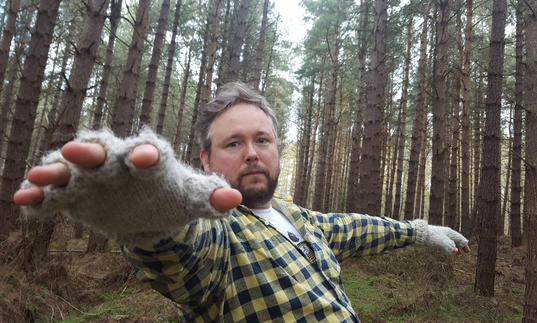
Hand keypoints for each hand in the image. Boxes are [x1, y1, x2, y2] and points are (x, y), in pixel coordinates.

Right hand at [14, 142, 240, 211]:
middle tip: (77, 150)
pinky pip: (53, 196)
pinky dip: (39, 199)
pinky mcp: (73, 197)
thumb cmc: (171, 196)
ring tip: (40, 179)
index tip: (147, 158)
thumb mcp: (192, 199)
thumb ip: (211, 197)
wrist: (147, 210)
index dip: (147, 153)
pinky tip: (24, 204)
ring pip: (70, 169)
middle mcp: (116, 161)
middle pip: (101, 150)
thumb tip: (237, 200)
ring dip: (54, 172)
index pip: (148, 151)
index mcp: (149, 158)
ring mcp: (92, 177)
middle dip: (89, 150)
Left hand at [413, 220, 470, 253]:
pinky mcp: (435, 237)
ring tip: (457, 252)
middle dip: (461, 246)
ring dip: (455, 247)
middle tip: (465, 252)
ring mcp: (440, 234)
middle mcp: (446, 232)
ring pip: (450, 241)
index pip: (460, 238)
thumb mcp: (443, 243)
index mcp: (450, 232)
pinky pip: (445, 242)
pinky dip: (448, 246)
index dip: (465, 245)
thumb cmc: (432, 237)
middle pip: (456, 239)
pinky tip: (447, 249)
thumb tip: (455, 250)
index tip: (467, 252)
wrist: (419, 233)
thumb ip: (450, 247)